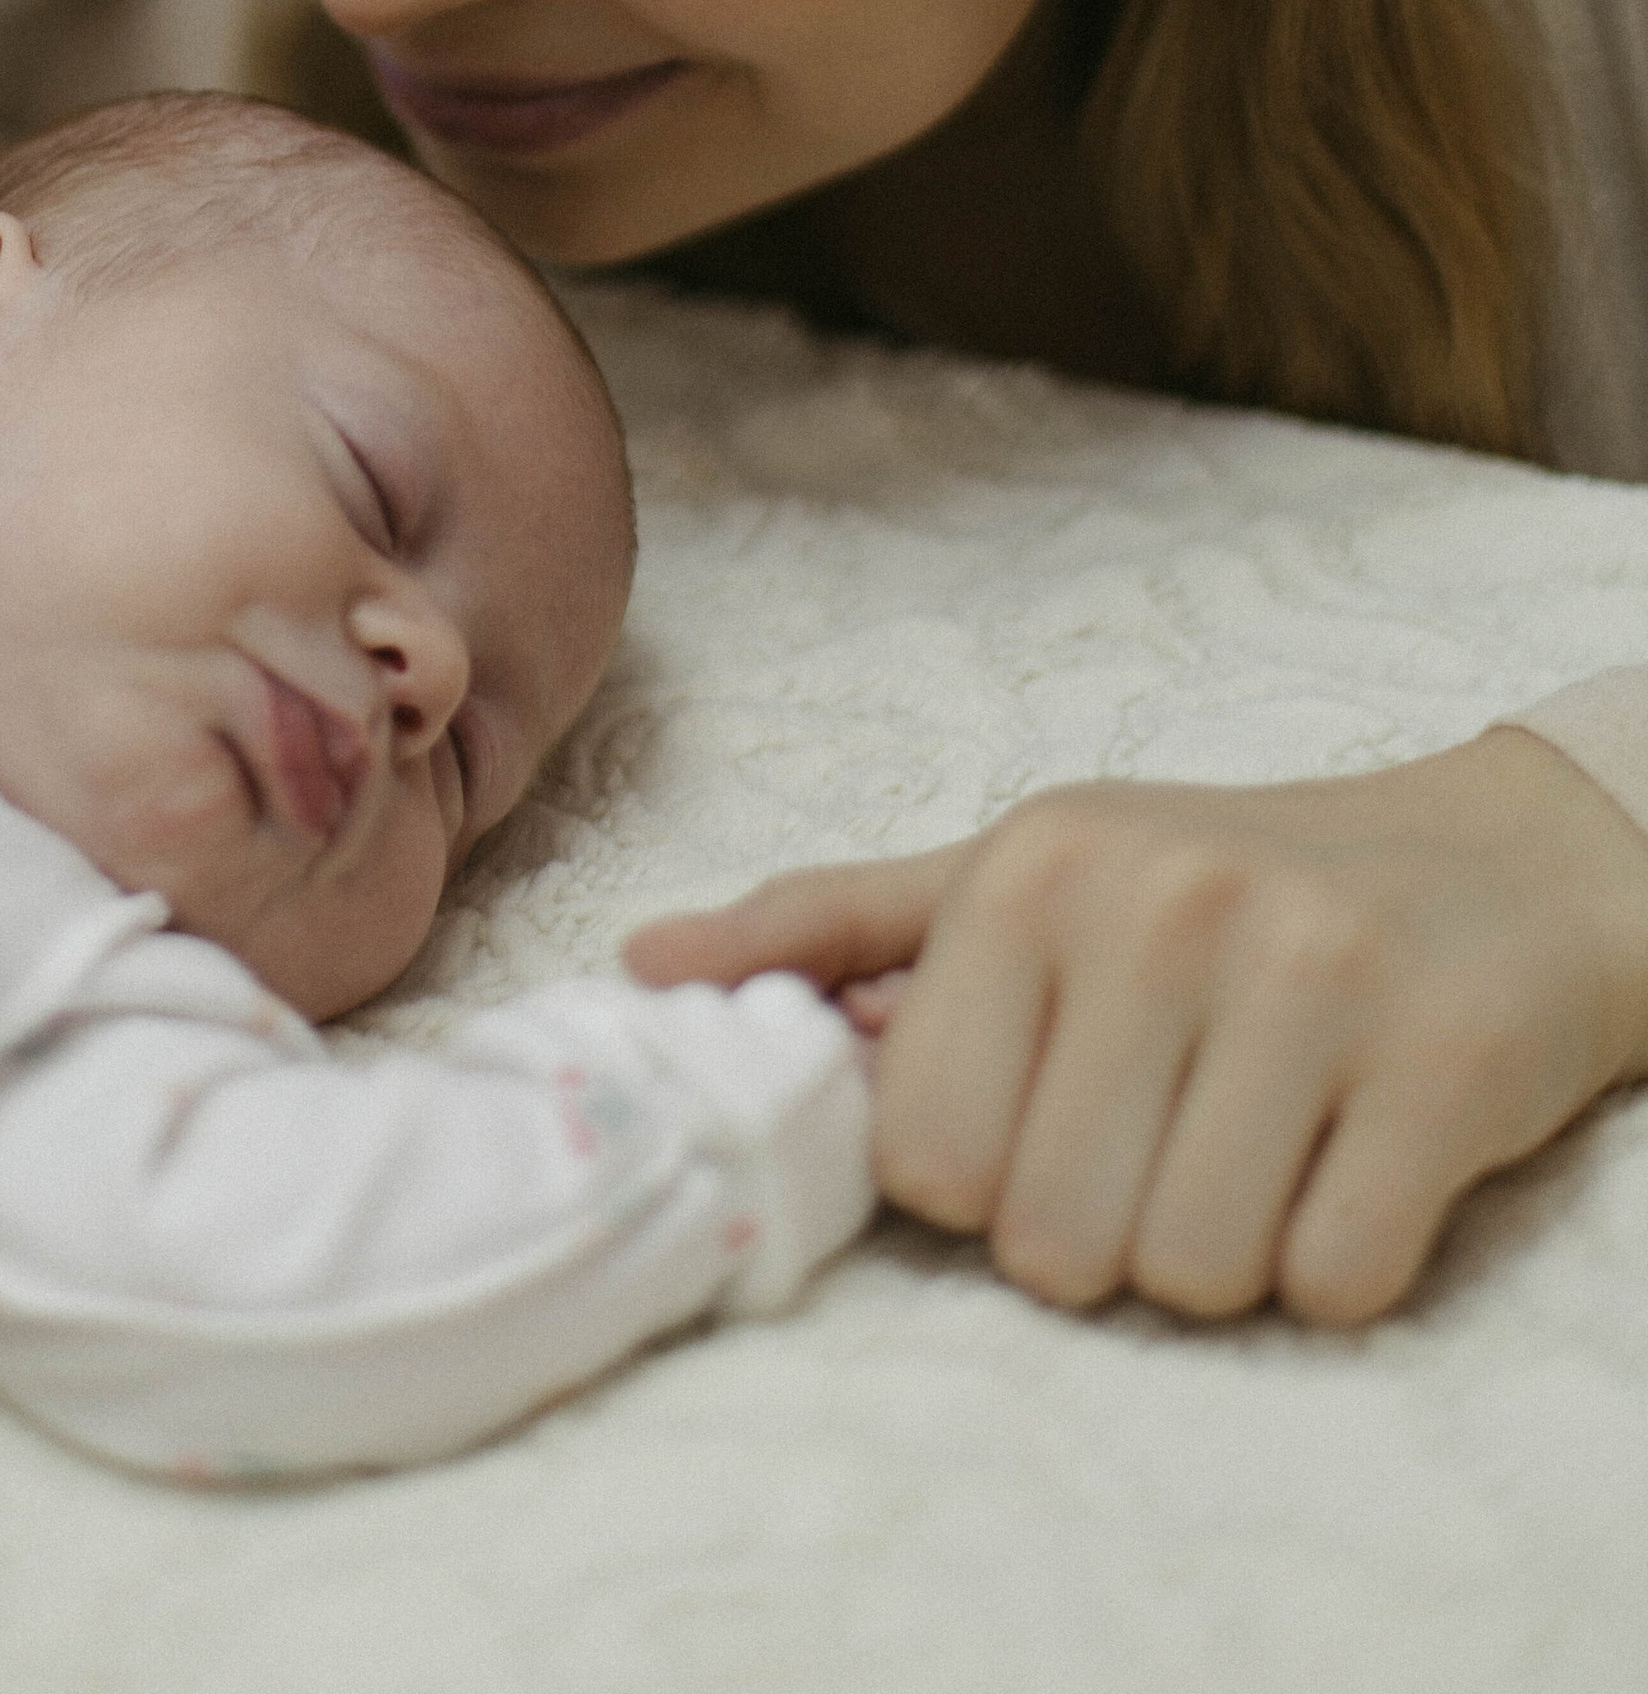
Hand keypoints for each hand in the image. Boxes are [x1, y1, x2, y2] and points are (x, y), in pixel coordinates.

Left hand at [628, 736, 1647, 1325]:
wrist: (1504, 862)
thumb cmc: (1228, 885)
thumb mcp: (1021, 872)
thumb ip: (834, 928)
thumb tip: (641, 969)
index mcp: (1030, 866)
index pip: (925, 1156)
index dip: (991, 1178)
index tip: (1063, 1109)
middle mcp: (1158, 902)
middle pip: (1050, 1240)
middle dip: (1109, 1228)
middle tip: (1179, 1130)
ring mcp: (1306, 976)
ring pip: (1189, 1278)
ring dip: (1228, 1253)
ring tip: (1269, 1138)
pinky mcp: (1440, 1064)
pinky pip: (1333, 1283)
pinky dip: (1343, 1265)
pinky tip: (1358, 1159)